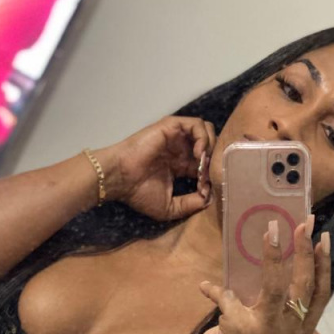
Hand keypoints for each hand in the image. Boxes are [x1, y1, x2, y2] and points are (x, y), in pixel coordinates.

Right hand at [96, 116, 216, 220]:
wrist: (120, 178)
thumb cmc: (139, 193)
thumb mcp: (170, 208)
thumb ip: (191, 204)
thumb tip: (210, 200)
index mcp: (180, 165)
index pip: (205, 165)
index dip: (210, 175)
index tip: (205, 188)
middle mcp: (180, 149)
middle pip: (210, 145)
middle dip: (213, 159)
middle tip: (207, 173)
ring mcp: (177, 137)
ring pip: (206, 131)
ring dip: (211, 147)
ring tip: (203, 163)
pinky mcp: (172, 126)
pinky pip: (197, 125)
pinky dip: (203, 138)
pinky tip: (198, 154)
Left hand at [192, 215, 331, 333]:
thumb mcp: (270, 330)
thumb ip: (278, 305)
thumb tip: (279, 260)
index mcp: (301, 333)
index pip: (320, 295)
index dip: (324, 265)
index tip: (324, 239)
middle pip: (302, 287)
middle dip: (304, 252)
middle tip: (304, 223)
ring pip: (274, 288)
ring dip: (273, 255)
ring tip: (271, 230)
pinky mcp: (239, 332)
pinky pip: (228, 299)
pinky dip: (216, 292)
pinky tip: (205, 287)